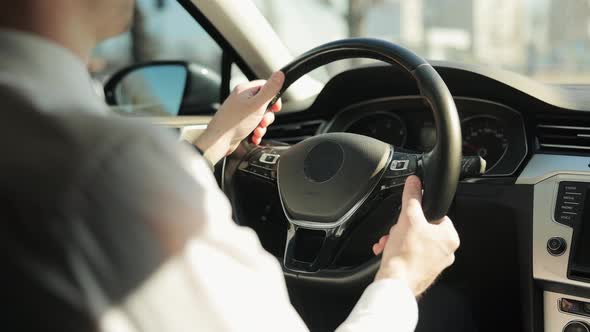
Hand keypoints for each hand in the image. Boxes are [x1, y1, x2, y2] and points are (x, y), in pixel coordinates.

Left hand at [193, 71, 284, 164]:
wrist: (219, 141)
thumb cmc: (234, 123)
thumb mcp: (257, 105)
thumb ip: (270, 90)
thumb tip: (280, 74)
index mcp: (245, 90)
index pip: (265, 86)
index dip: (273, 97)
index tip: (276, 107)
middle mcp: (241, 99)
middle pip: (264, 103)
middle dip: (267, 116)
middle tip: (263, 121)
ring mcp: (240, 112)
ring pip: (260, 116)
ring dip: (262, 126)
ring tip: (257, 131)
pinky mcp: (240, 123)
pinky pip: (254, 125)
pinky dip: (256, 132)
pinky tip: (253, 137)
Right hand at [373, 176, 459, 295]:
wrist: (394, 284)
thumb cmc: (405, 255)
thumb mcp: (407, 217)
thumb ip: (412, 196)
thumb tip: (414, 182)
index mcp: (450, 238)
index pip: (436, 214)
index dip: (418, 213)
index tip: (407, 216)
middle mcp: (446, 252)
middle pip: (422, 228)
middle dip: (403, 228)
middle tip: (395, 231)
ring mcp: (435, 264)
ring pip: (414, 242)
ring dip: (397, 239)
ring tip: (389, 243)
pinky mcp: (422, 272)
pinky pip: (410, 255)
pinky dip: (398, 251)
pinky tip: (388, 251)